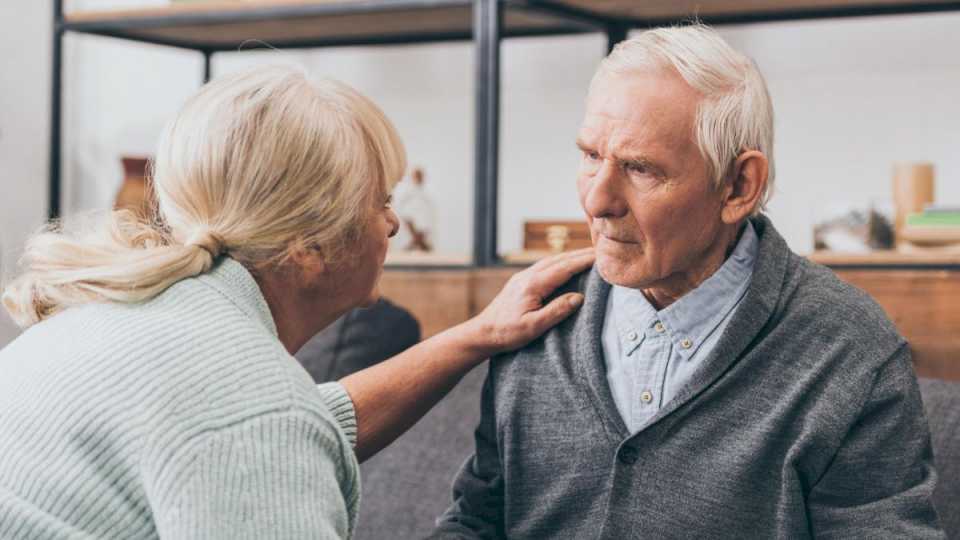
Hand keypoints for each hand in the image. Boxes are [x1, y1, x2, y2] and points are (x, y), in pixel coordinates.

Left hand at [465, 248, 594, 356]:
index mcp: (533, 284)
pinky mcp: (521, 281)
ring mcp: (523, 276)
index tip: (602, 256)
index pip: (565, 267)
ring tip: (590, 255)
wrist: (482, 333)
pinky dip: (561, 262)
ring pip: (552, 260)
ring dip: (571, 256)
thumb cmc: (507, 333)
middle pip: (560, 259)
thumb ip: (557, 311)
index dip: (584, 260)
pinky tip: (567, 265)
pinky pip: (545, 265)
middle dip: (581, 254)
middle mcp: (528, 275)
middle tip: (603, 251)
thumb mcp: (534, 327)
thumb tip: (579, 298)